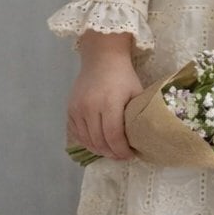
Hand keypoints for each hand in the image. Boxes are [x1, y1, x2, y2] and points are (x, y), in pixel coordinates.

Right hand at [67, 32, 143, 160]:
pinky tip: (97, 143)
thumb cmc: (123, 76)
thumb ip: (137, 116)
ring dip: (99, 150)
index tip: (130, 155)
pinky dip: (86, 142)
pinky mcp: (70, 109)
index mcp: (109, 103)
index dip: (121, 150)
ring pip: (86, 140)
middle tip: (121, 156)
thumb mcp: (136, 93)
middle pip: (99, 141)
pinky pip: (76, 133)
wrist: (102, 58)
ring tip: (111, 152)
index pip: (113, 136)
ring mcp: (77, 109)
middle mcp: (89, 107)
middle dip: (112, 153)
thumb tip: (143, 139)